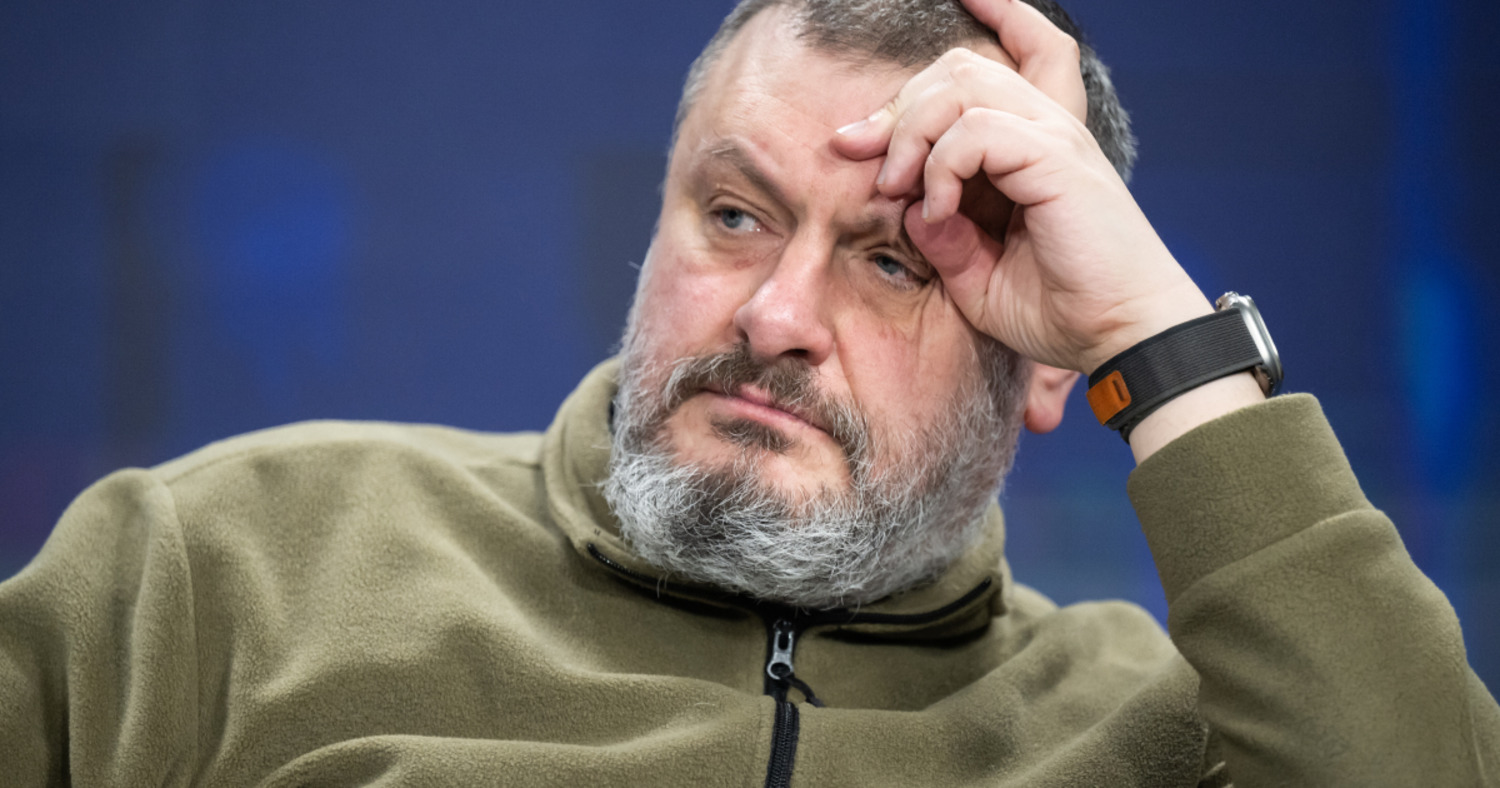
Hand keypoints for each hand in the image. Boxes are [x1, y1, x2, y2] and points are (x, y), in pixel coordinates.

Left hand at [832, 0, 1210, 374]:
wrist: (1121, 335)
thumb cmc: (1064, 310)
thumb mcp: (978, 278)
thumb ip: (943, 240)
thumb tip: (903, 209)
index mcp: (1026, 148)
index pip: (967, 75)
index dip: (905, 93)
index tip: (852, 141)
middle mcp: (1042, 130)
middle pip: (956, 69)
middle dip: (896, 106)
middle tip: (861, 157)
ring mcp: (1052, 139)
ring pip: (961, 84)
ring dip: (912, 132)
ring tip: (897, 187)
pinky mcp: (1056, 160)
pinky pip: (978, 130)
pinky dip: (942, 165)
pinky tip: (936, 211)